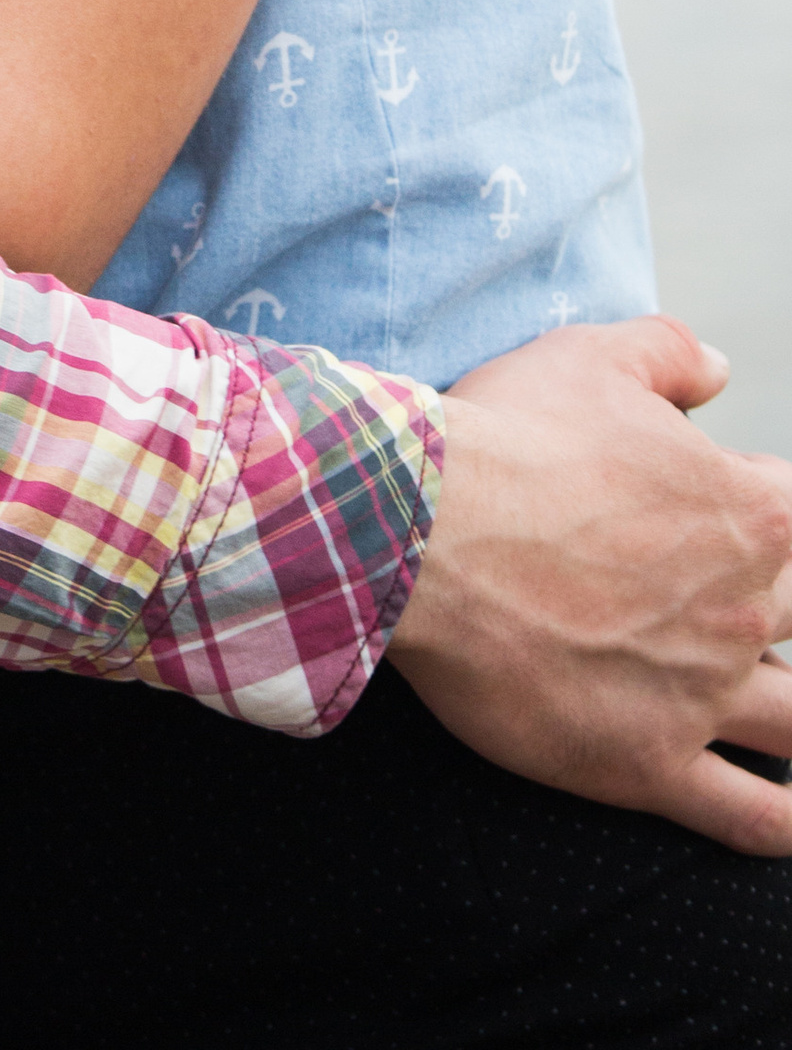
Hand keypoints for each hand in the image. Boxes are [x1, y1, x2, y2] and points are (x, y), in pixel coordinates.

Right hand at [391, 317, 791, 850]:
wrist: (423, 531)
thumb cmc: (507, 441)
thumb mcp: (592, 357)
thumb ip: (669, 353)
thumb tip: (716, 370)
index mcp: (749, 514)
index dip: (757, 510)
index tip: (709, 513)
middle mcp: (745, 609)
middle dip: (773, 609)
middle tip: (716, 605)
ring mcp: (702, 694)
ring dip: (790, 712)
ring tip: (773, 708)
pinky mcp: (650, 762)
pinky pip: (750, 818)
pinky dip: (785, 824)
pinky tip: (791, 817)